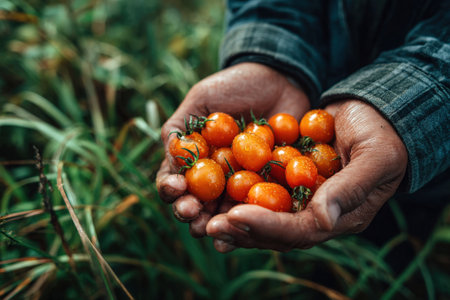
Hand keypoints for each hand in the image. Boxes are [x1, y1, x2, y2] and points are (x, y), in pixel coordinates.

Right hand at [156, 62, 309, 236]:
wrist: (280, 79)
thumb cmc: (235, 86)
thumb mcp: (202, 99)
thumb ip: (180, 126)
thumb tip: (169, 157)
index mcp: (192, 160)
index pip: (172, 180)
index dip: (169, 187)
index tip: (176, 185)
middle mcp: (213, 178)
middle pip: (195, 204)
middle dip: (189, 212)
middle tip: (191, 212)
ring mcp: (241, 185)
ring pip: (224, 213)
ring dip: (216, 224)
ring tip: (213, 228)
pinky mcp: (268, 187)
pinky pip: (260, 208)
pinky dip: (254, 220)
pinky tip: (249, 228)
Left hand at [206, 100, 407, 251]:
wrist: (375, 112)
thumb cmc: (382, 135)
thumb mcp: (375, 158)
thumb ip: (349, 190)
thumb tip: (321, 222)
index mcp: (340, 218)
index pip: (299, 231)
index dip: (267, 226)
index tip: (235, 216)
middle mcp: (316, 215)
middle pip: (275, 231)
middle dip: (241, 229)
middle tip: (207, 225)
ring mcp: (301, 198)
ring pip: (262, 215)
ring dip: (232, 216)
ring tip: (201, 215)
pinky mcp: (288, 180)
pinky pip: (259, 190)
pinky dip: (237, 192)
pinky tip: (212, 189)